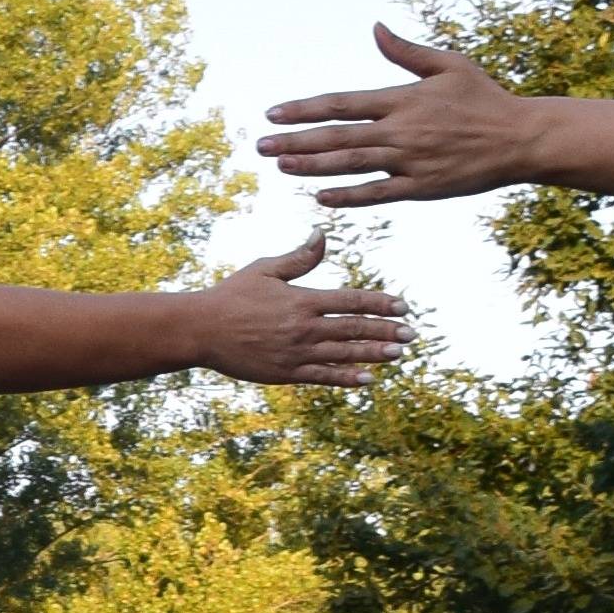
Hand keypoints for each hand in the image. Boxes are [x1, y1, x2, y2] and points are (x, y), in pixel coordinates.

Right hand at [180, 230, 411, 390]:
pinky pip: (323, 377)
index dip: (380, 303)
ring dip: (374, 354)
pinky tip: (367, 379)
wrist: (200, 330)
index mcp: (302, 300)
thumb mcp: (264, 270)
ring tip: (399, 354)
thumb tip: (322, 234)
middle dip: (387, 330)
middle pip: (355, 329)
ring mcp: (296, 353)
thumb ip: (298, 258)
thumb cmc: (231, 295)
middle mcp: (304, 327)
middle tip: (412, 334)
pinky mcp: (285, 373)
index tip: (403, 306)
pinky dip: (347, 378)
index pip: (351, 301)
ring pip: (344, 354)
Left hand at [259, 26, 556, 208]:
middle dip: (294, 141)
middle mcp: (400, 131)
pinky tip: (320, 196)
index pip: (341, 103)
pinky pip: (378, 194)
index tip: (272, 114)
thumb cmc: (484, 98)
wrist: (521, 138)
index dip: (304, 109)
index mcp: (402, 99)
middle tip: (260, 147)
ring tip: (280, 167)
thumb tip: (375, 28)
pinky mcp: (422, 188)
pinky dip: (348, 196)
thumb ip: (406, 51)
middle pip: (337, 136)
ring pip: (351, 165)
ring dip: (312, 166)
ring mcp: (410, 161)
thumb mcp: (448, 65)